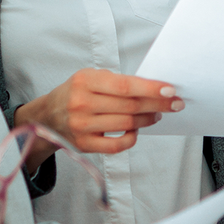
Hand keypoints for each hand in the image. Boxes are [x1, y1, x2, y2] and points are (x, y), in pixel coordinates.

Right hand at [15, 68, 182, 168]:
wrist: (49, 115)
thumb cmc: (78, 93)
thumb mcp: (92, 78)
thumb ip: (118, 82)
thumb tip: (154, 89)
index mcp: (85, 81)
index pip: (125, 86)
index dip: (150, 89)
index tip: (170, 90)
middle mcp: (81, 103)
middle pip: (129, 106)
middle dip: (157, 105)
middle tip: (174, 103)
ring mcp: (82, 126)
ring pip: (126, 124)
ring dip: (147, 119)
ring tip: (156, 115)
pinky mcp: (84, 144)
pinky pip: (117, 145)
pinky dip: (132, 137)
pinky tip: (136, 129)